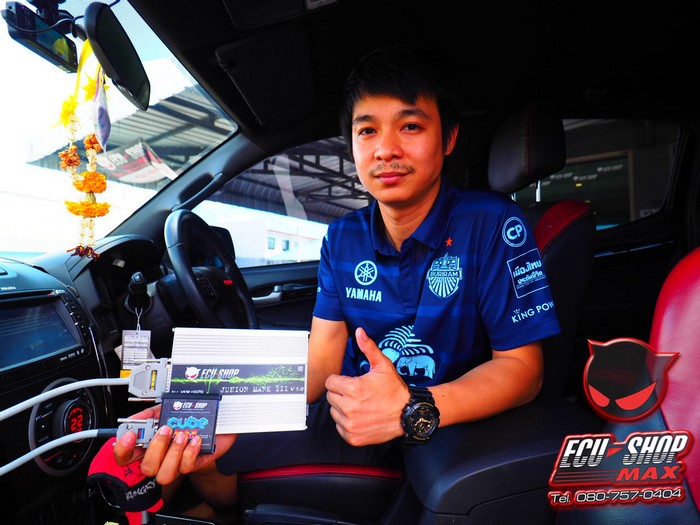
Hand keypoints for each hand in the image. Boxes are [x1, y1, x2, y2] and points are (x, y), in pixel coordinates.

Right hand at [113, 404, 236, 485]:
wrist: (215, 421)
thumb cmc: (186, 417)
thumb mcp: (165, 409)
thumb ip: (148, 414)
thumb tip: (133, 419)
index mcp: (149, 445)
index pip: (126, 457)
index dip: (123, 450)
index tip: (130, 435)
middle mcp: (161, 458)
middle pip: (146, 468)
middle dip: (156, 448)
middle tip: (166, 429)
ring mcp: (176, 464)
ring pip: (165, 475)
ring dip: (173, 453)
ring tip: (182, 435)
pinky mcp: (194, 464)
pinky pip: (187, 467)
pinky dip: (190, 452)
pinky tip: (195, 439)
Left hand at [324, 327, 408, 445]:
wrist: (408, 415)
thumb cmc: (395, 390)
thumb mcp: (383, 366)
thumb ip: (368, 348)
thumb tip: (359, 331)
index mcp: (352, 389)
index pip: (330, 382)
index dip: (340, 381)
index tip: (351, 383)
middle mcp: (348, 408)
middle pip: (330, 397)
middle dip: (341, 393)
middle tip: (357, 394)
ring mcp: (350, 425)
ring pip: (334, 412)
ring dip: (342, 408)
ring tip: (359, 405)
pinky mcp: (352, 437)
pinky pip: (339, 427)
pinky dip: (347, 423)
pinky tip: (360, 417)